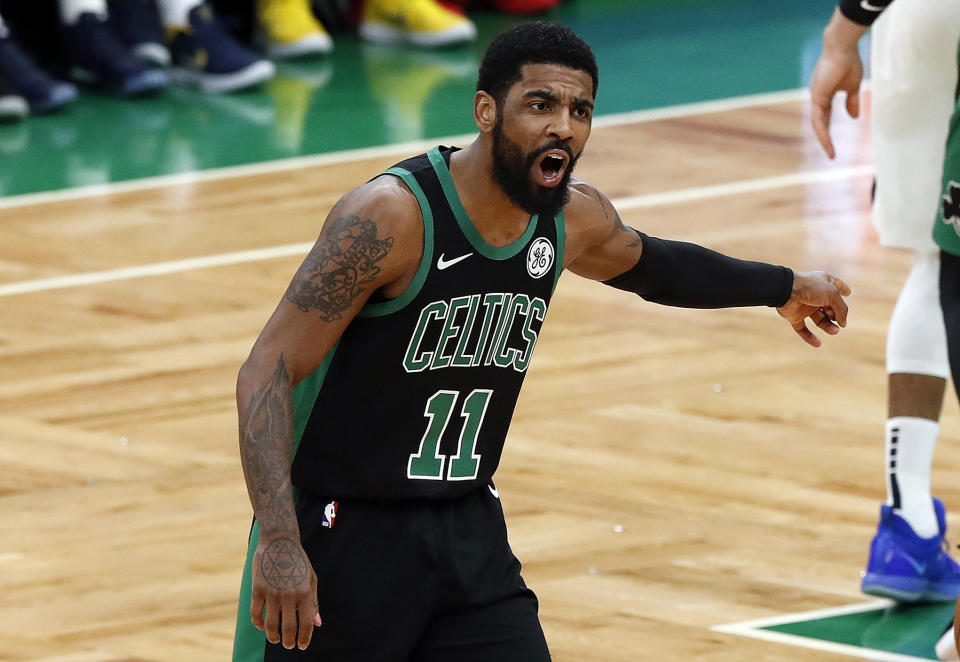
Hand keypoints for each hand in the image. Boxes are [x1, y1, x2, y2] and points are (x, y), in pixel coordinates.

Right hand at [250, 535, 321, 649]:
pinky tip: (262, 627)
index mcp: (305, 592)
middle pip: (288, 628)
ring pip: (271, 625)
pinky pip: (256, 614)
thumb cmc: (298, 561)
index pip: (306, 623)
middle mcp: (289, 595)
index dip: (305, 638)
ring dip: (273, 637)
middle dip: (289, 641)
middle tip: (289, 645)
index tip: (302, 646)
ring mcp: (272, 593)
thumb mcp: (311, 579)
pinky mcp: (257, 589)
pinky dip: (258, 624)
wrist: (279, 541)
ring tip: (276, 640)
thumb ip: (314, 602)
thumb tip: (318, 623)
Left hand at [777, 270, 850, 346]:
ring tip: (834, 331)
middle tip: (836, 317)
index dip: (843, 289)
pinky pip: (802, 329)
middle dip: (836, 314)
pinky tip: (818, 344)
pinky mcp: (794, 316)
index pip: (836, 285)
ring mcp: (804, 306)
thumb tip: (843, 323)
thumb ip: (842, 309)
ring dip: (827, 326)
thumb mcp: (833, 295)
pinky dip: (809, 337)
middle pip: (830, 307)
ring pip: (819, 319)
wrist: (785, 291)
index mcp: (824, 283)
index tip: (848, 292)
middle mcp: (815, 294)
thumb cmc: (810, 287)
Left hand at [809, 9, 868, 157]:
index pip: (826, 117)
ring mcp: (816, 97)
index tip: (834, 142)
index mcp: (825, 95)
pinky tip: (826, 141)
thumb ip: (852, 102)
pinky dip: (822, 130)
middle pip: (820, 123)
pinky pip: (818, 118)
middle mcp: (818, 97)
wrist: (843, 47)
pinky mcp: (817, 96)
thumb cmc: (848, 61)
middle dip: (825, 138)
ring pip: (818, 123)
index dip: (829, 129)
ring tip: (830, 153)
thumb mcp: (852, 86)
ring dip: (824, 139)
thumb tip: (854, 118)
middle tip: (831, 153)